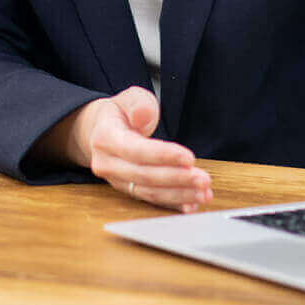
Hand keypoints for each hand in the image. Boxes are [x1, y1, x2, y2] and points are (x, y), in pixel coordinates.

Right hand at [61, 87, 212, 211]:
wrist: (100, 129)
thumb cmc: (120, 113)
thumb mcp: (129, 98)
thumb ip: (139, 104)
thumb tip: (142, 117)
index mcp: (105, 136)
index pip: (134, 150)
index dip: (162, 156)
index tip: (189, 158)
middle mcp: (106, 162)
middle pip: (143, 175)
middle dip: (177, 178)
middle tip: (203, 178)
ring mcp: (115, 179)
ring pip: (149, 192)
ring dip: (179, 194)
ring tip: (203, 192)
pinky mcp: (126, 190)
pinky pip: (151, 200)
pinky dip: (172, 204)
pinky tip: (191, 205)